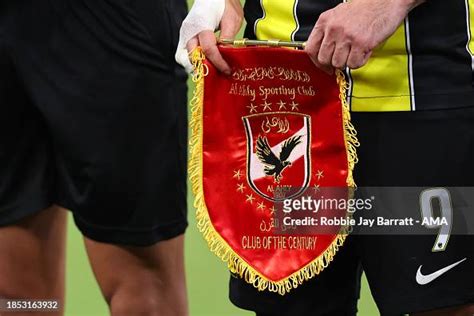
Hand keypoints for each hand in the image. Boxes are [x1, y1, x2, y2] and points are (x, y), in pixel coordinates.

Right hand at [175, 0, 242, 73]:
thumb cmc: (223, 4)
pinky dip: (194, 60)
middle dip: (205, 67)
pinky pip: (185, 53)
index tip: (227, 70)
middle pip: (191, 57)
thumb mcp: (232, 20)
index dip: (219, 62)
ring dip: (197, 65)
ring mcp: (185, 33)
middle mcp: (189, 30)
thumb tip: (227, 57)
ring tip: (211, 68)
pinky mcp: (185, 36)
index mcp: (201, 25)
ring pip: (183, 57)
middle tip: (219, 71)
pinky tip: (205, 62)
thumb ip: (228, 39)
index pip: (208, 50)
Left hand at [305, 0, 424, 72]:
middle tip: (343, 59)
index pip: (311, 49)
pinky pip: (354, 64)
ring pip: (338, 63)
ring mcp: (346, 36)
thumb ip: (328, 31)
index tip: (323, 66)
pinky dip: (360, 61)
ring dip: (348, 62)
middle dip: (333, 63)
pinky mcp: (361, 43)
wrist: (386, 0)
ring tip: (356, 51)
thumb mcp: (338, 15)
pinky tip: (364, 51)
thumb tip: (322, 52)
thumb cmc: (365, 8)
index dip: (316, 62)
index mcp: (325, 21)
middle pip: (324, 59)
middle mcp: (333, 28)